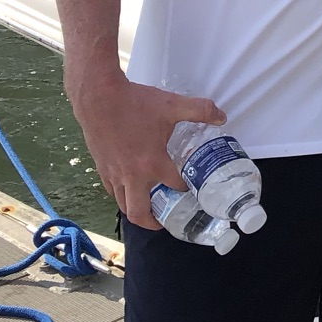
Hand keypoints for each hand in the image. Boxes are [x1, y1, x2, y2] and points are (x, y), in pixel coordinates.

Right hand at [67, 67, 223, 229]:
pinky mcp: (101, 168)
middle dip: (153, 223)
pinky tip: (130, 186)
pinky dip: (121, 194)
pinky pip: (112, 191)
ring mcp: (114, 174)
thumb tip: (222, 117)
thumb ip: (200, 111)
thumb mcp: (172, 104)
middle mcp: (132, 176)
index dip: (185, 189)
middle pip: (139, 213)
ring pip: (123, 205)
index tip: (192, 189)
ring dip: (136, 210)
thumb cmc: (135, 103)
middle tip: (164, 221)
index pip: (174, 186)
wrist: (99, 98)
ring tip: (148, 208)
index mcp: (152, 163)